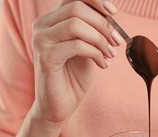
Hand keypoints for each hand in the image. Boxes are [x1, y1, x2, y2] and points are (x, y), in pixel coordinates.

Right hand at [30, 0, 123, 125]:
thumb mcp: (87, 47)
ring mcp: (40, 40)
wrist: (60, 105)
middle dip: (102, 23)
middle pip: (76, 8)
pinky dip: (95, 53)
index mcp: (51, 20)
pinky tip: (102, 65)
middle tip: (117, 41)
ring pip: (76, 25)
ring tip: (110, 54)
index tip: (114, 12)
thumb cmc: (73, 77)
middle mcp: (42, 26)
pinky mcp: (45, 57)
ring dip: (100, 39)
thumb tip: (111, 12)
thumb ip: (93, 28)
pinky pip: (76, 46)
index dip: (95, 0)